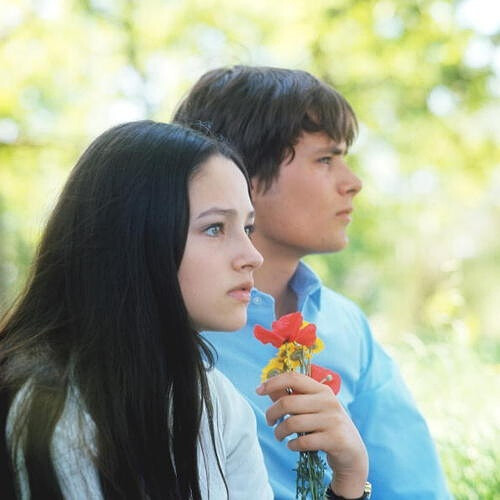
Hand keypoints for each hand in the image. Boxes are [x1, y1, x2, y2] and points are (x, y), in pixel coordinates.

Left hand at [256, 371, 367, 497]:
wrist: (352, 453)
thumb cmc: (326, 426)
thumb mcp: (312, 409)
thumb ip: (291, 397)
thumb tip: (268, 389)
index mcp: (321, 390)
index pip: (293, 378)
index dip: (273, 382)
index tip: (258, 390)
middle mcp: (328, 401)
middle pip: (288, 402)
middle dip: (271, 413)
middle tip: (270, 422)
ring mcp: (333, 420)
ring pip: (292, 423)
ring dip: (279, 432)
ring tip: (279, 436)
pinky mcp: (335, 439)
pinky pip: (303, 441)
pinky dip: (292, 445)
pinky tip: (292, 445)